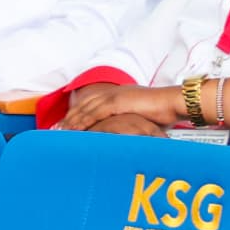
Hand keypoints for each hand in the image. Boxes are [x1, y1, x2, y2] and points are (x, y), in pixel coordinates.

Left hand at [60, 83, 193, 136]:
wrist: (174, 102)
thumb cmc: (163, 112)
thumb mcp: (142, 117)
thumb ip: (129, 123)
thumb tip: (124, 136)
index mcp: (117, 95)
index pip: (90, 104)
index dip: (76, 115)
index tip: (65, 126)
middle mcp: (113, 93)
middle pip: (83, 105)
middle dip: (68, 118)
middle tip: (55, 132)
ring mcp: (115, 96)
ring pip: (86, 108)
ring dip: (72, 121)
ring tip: (60, 133)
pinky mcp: (119, 101)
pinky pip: (95, 112)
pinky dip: (83, 121)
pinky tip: (75, 130)